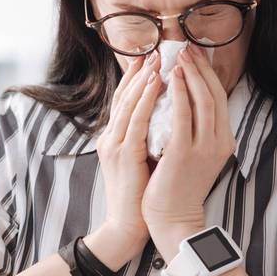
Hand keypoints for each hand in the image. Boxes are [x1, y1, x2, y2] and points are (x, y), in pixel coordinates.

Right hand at [91, 50, 164, 261]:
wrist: (128, 225)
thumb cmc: (140, 196)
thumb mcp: (141, 160)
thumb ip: (147, 138)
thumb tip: (166, 119)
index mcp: (114, 139)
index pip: (124, 101)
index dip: (135, 78)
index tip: (149, 58)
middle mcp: (110, 137)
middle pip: (123, 96)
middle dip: (139, 71)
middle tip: (154, 50)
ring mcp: (114, 145)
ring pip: (129, 103)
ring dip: (143, 79)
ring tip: (157, 59)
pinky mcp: (123, 154)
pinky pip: (136, 120)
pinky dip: (146, 99)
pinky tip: (157, 84)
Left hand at [141, 43, 235, 257]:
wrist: (173, 219)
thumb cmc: (177, 187)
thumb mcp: (192, 154)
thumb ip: (193, 131)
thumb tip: (182, 103)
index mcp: (223, 141)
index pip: (218, 99)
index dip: (208, 75)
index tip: (196, 55)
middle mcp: (219, 142)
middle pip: (213, 95)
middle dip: (200, 69)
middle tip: (186, 48)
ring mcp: (204, 147)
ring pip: (202, 101)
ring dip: (190, 75)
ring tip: (178, 56)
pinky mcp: (185, 153)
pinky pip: (183, 116)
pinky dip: (180, 94)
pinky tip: (171, 79)